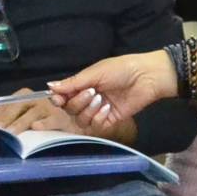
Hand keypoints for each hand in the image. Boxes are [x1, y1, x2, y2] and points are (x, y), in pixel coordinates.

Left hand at [0, 89, 82, 134]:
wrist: (69, 128)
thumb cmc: (39, 126)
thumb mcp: (18, 123)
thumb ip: (1, 123)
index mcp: (20, 98)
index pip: (2, 107)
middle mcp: (32, 98)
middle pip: (14, 107)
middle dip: (4, 120)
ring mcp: (47, 106)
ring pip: (31, 113)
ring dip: (20, 124)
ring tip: (11, 134)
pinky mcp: (60, 116)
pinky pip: (51, 120)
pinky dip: (44, 124)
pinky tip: (36, 128)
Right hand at [49, 50, 176, 130]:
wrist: (146, 77)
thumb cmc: (121, 69)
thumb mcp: (95, 73)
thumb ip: (73, 82)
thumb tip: (50, 86)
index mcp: (83, 85)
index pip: (64, 97)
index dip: (59, 99)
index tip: (58, 99)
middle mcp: (89, 98)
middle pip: (70, 110)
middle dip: (77, 103)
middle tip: (91, 92)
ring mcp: (99, 110)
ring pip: (81, 120)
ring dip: (88, 110)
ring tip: (101, 99)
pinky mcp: (110, 120)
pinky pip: (96, 126)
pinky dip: (98, 118)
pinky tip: (108, 108)